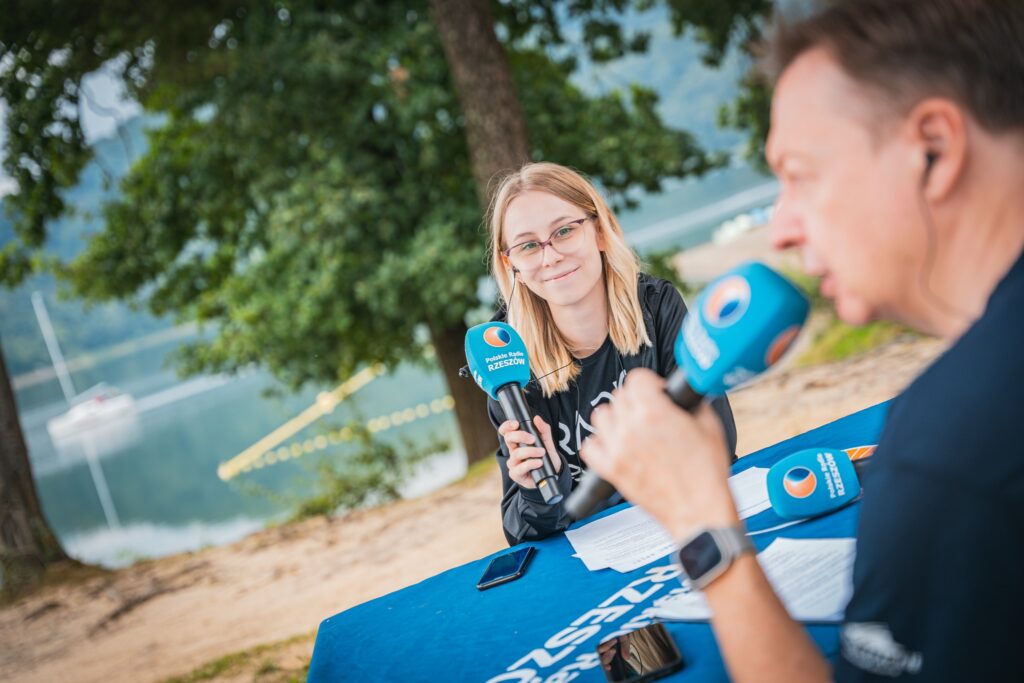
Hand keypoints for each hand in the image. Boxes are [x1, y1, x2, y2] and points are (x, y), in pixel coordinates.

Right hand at [498, 415, 561, 489]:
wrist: (552, 474)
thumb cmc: (546, 457)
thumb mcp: (548, 442)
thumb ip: (543, 430)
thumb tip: (537, 418)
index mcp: (517, 442)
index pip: (506, 431)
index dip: (507, 426)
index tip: (516, 424)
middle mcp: (513, 451)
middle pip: (508, 439)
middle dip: (521, 436)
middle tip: (533, 439)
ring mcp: (513, 463)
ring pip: (516, 454)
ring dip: (530, 451)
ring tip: (542, 452)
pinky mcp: (516, 474)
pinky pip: (520, 468)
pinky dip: (531, 464)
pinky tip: (539, 462)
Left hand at [581, 368, 737, 540]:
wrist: (698, 510)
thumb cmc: (706, 474)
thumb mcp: (710, 426)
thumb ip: (691, 403)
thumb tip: (682, 394)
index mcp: (655, 413)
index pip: (637, 377)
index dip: (651, 383)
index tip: (658, 392)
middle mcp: (631, 428)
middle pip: (620, 396)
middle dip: (637, 400)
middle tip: (651, 413)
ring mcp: (617, 450)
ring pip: (600, 417)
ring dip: (616, 418)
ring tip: (632, 427)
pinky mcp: (610, 471)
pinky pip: (589, 447)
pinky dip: (599, 444)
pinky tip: (616, 446)